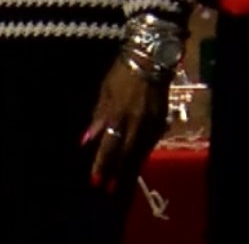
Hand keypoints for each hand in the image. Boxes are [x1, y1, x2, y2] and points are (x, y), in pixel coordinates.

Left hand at [81, 56, 167, 191]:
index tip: (95, 179)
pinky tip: (134, 162)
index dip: (103, 163)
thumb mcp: (105, 92)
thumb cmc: (121, 74)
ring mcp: (152, 123)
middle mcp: (136, 122)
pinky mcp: (162, 121)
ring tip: (120, 181)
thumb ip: (98, 116)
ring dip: (129, 166)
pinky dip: (141, 153)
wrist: (151, 60)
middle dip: (116, 172)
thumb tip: (86, 139)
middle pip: (125, 153)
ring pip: (139, 151)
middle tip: (108, 189)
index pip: (109, 145)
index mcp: (119, 114)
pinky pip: (150, 142)